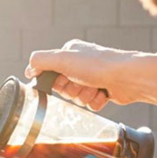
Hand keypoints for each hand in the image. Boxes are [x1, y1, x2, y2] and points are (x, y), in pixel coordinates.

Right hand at [26, 39, 141, 109]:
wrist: (127, 77)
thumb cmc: (97, 65)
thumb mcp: (62, 59)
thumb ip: (41, 61)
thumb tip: (29, 69)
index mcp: (70, 53)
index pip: (50, 72)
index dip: (55, 81)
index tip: (63, 79)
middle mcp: (81, 64)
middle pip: (63, 88)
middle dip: (72, 90)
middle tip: (81, 82)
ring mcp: (92, 78)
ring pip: (77, 98)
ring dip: (84, 95)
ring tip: (95, 87)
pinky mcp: (102, 91)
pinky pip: (90, 104)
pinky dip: (95, 101)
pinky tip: (103, 93)